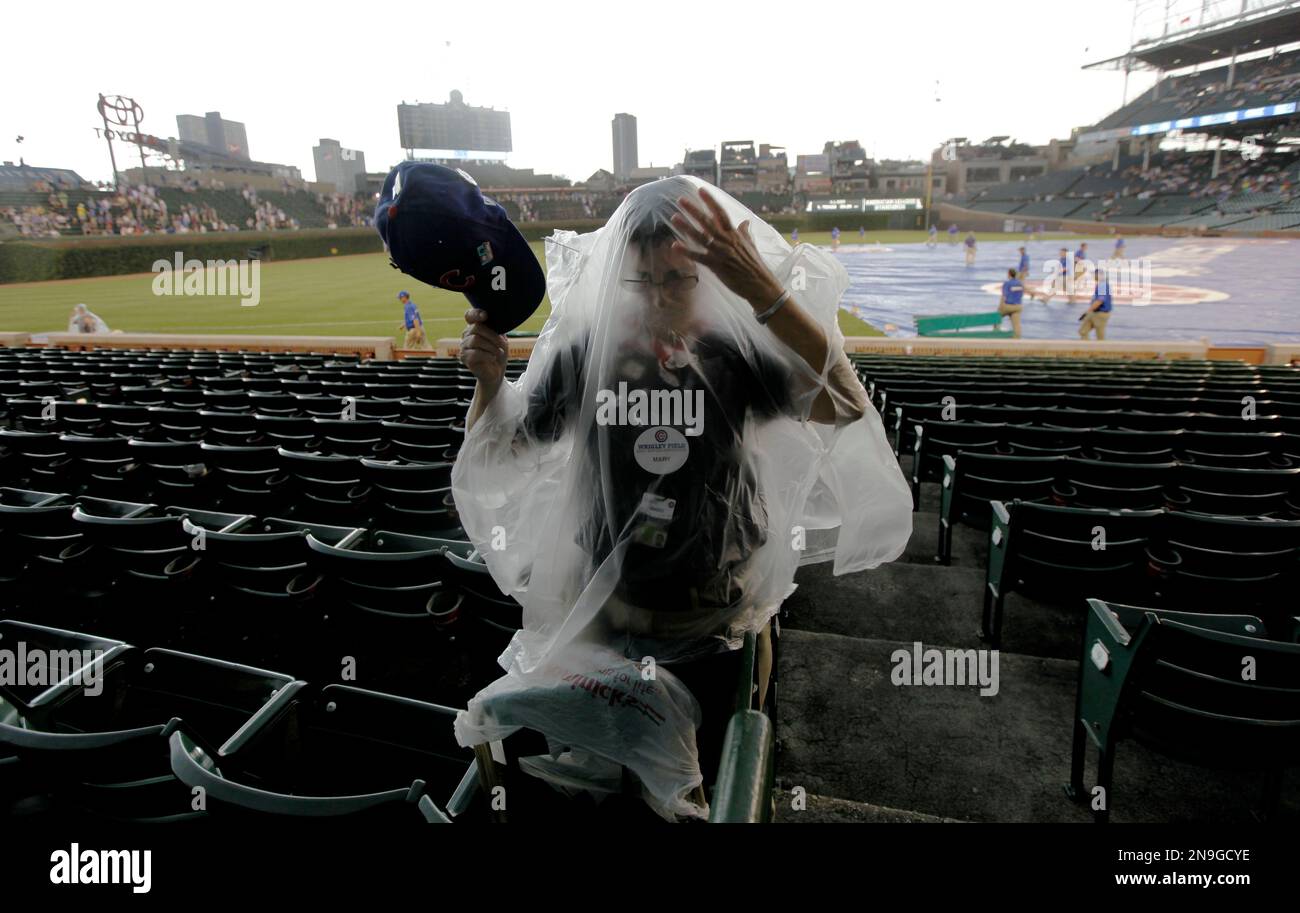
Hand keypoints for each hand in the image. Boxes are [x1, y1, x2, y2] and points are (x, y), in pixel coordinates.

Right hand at [460, 308, 506, 389]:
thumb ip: (497, 329)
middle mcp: (466, 334)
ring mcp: (464, 346)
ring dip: (491, 346)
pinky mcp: (464, 357)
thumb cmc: (498, 354)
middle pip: (476, 327)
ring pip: (476, 340)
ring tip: (498, 353)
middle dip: (493, 336)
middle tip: (502, 344)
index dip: (475, 313)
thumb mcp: (501, 339)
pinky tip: (493, 358)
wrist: (496, 373)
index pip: (469, 315)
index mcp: (475, 327)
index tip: (485, 316)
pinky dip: (487, 355)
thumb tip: (498, 321)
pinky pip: (475, 353)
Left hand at [670, 188, 783, 310]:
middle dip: (693, 210)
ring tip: (674, 218)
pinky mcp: (716, 266)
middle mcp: (726, 240)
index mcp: (734, 234)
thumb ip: (745, 232)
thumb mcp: (751, 245)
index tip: (701, 190)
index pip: (721, 213)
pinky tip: (675, 245)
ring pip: (701, 237)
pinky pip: (699, 257)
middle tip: (680, 200)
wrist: (759, 284)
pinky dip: (687, 252)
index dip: (710, 201)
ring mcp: (720, 252)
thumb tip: (745, 221)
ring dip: (686, 227)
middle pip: (707, 222)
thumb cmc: (755, 265)